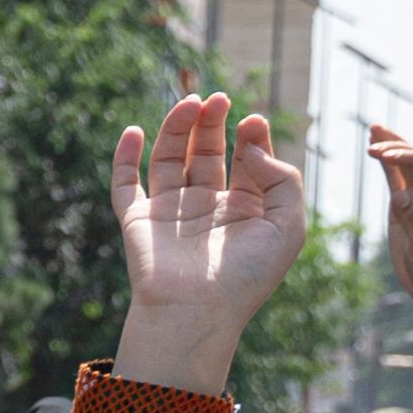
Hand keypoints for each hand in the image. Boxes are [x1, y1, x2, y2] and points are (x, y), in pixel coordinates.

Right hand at [107, 92, 310, 392]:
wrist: (197, 313)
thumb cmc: (247, 277)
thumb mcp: (289, 225)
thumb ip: (282, 178)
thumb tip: (249, 146)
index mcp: (243, 210)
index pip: (245, 160)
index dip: (250, 136)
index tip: (253, 121)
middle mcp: (205, 207)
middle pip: (208, 152)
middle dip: (213, 123)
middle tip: (220, 98)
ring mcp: (169, 213)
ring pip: (171, 159)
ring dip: (178, 128)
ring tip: (191, 103)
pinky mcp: (137, 221)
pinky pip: (125, 185)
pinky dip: (123, 158)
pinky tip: (134, 131)